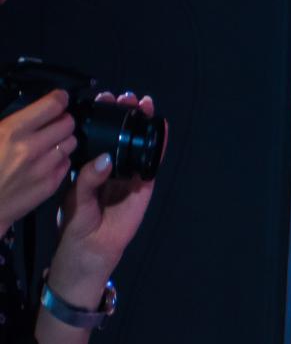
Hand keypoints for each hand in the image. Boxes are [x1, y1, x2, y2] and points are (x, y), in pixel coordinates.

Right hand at [0, 91, 75, 225]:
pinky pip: (67, 162)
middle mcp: (33, 147)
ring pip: (72, 142)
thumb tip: (30, 113)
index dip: (58, 99)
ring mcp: (45, 167)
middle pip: (68, 123)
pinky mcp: (52, 184)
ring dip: (64, 139)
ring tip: (51, 142)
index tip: (59, 98)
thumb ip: (11, 123)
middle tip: (55, 121)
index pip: (52, 106)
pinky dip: (61, 158)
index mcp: (13, 131)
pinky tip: (47, 160)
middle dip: (63, 119)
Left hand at [47, 93, 162, 296]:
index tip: (103, 99)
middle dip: (125, 114)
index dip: (103, 117)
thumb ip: (90, 176)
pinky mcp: (145, 185)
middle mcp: (112, 166)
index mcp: (91, 165)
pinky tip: (162, 128)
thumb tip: (107, 158)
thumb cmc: (77, 221)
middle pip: (122, 135)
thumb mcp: (76, 194)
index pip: (99, 135)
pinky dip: (159, 145)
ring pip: (139, 144)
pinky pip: (153, 162)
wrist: (92, 246)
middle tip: (126, 97)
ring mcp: (130, 174)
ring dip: (143, 124)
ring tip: (144, 104)